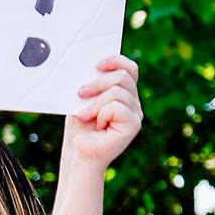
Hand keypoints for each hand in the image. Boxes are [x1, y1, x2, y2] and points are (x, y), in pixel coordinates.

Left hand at [60, 54, 143, 171]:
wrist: (78, 153)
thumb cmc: (79, 128)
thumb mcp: (83, 99)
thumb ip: (92, 83)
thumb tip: (91, 67)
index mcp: (124, 93)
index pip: (129, 68)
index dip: (116, 61)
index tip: (97, 64)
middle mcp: (134, 102)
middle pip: (123, 76)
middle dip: (98, 83)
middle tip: (80, 93)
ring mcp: (136, 113)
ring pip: (118, 91)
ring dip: (95, 103)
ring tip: (85, 116)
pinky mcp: (134, 125)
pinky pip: (117, 107)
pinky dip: (101, 114)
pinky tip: (98, 125)